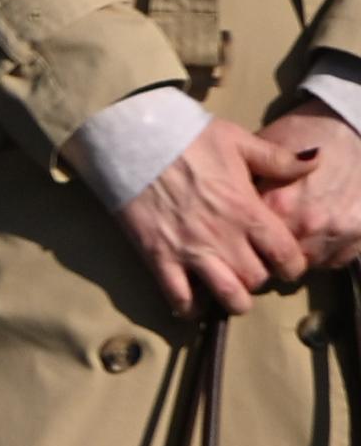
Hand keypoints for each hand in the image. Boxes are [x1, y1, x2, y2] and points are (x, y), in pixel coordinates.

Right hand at [121, 116, 307, 316]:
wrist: (131, 142)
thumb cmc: (186, 138)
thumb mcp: (237, 141)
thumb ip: (277, 158)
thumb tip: (314, 161)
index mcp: (246, 211)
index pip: (285, 255)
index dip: (292, 266)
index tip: (286, 264)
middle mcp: (223, 237)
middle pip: (257, 279)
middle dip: (259, 278)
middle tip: (251, 268)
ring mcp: (189, 250)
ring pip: (227, 297)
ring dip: (233, 300)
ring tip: (230, 291)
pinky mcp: (158, 257)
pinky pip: (178, 297)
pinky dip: (189, 307)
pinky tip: (193, 302)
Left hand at [245, 107, 360, 274]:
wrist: (355, 128)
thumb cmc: (306, 132)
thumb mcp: (264, 148)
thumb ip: (244, 179)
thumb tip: (218, 199)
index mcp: (277, 205)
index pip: (247, 245)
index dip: (240, 244)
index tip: (237, 240)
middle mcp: (306, 226)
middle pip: (276, 261)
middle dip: (267, 256)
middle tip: (263, 244)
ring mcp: (336, 233)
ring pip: (308, 264)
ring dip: (298, 256)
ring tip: (292, 241)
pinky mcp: (359, 236)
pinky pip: (335, 261)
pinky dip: (325, 254)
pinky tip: (318, 238)